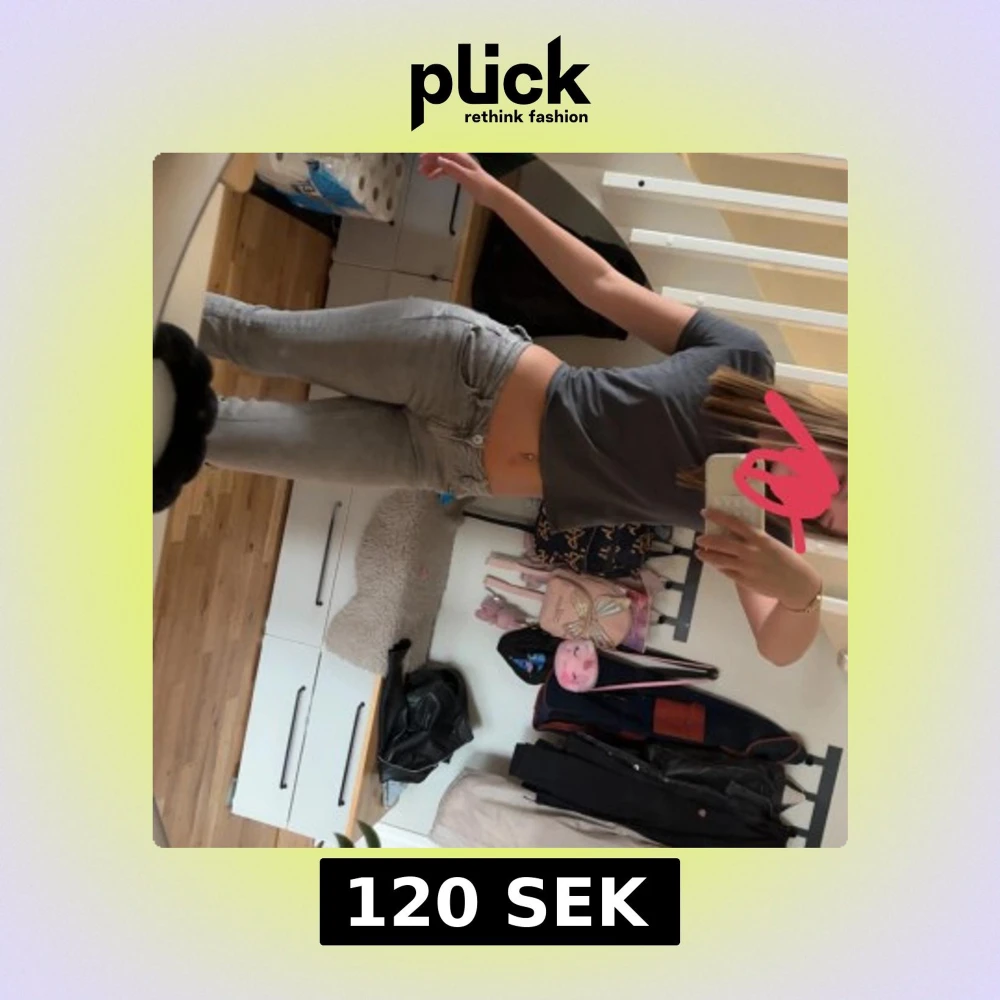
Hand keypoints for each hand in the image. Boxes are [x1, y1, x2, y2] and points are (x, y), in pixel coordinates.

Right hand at [418, 153, 501, 208]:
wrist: (493, 195)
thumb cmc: (482, 186)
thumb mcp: (466, 177)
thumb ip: (452, 168)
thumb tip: (439, 159)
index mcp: (461, 158)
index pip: (443, 150)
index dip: (431, 152)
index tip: (421, 156)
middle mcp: (460, 160)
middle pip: (441, 155)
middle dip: (430, 159)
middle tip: (420, 166)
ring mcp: (460, 166)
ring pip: (442, 163)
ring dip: (432, 166)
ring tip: (423, 173)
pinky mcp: (461, 174)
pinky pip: (446, 170)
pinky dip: (438, 172)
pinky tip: (431, 178)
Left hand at [695, 509, 821, 608]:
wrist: (797, 584)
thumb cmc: (787, 560)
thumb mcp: (772, 544)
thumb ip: (754, 539)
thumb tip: (734, 534)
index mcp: (759, 538)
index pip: (733, 523)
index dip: (717, 516)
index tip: (705, 512)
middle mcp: (750, 551)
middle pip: (721, 543)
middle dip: (707, 540)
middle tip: (699, 538)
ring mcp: (746, 567)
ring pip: (719, 560)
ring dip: (707, 555)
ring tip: (700, 553)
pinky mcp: (745, 581)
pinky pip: (726, 572)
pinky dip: (718, 567)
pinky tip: (715, 564)